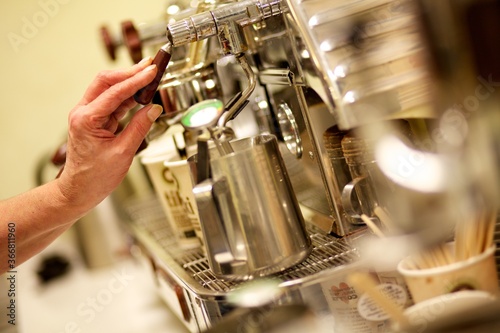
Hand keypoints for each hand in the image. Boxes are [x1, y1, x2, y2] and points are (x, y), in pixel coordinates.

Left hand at [57, 59, 162, 210]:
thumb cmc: (95, 177)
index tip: (152, 71)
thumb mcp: (123, 153)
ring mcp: (88, 115)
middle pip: (106, 82)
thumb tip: (154, 109)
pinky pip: (112, 102)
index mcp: (86, 120)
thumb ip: (139, 128)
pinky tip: (140, 94)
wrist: (79, 191)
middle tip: (150, 65)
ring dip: (129, 82)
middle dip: (129, 72)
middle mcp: (83, 113)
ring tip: (149, 76)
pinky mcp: (95, 120)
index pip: (114, 92)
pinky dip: (127, 96)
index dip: (135, 80)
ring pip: (108, 89)